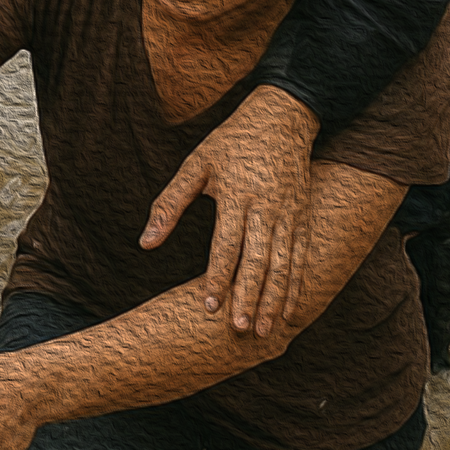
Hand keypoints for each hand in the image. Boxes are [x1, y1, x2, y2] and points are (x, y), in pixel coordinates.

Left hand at [142, 84, 317, 335]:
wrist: (283, 118)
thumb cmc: (231, 143)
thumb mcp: (195, 165)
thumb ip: (169, 204)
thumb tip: (145, 243)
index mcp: (237, 195)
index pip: (227, 244)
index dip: (218, 277)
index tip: (208, 306)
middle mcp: (267, 208)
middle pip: (259, 261)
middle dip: (249, 297)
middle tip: (239, 329)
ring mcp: (290, 215)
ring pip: (284, 265)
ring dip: (275, 300)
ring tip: (265, 331)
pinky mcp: (304, 218)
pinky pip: (302, 258)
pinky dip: (297, 286)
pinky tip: (291, 311)